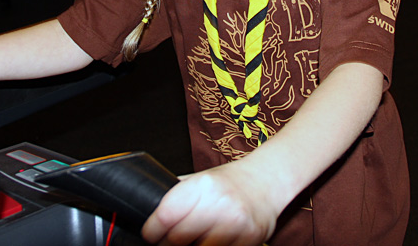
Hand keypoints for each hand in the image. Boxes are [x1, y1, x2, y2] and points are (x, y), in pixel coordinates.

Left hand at [142, 163, 275, 244]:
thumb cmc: (230, 181)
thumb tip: (150, 212)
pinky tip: (211, 241)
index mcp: (203, 185)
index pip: (165, 216)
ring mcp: (236, 223)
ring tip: (192, 241)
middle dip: (168, 243)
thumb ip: (178, 195)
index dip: (152, 230)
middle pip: (178, 238)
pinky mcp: (249, 239)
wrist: (267, 180)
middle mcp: (219, 203)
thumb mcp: (201, 179)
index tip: (150, 235)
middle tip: (168, 242)